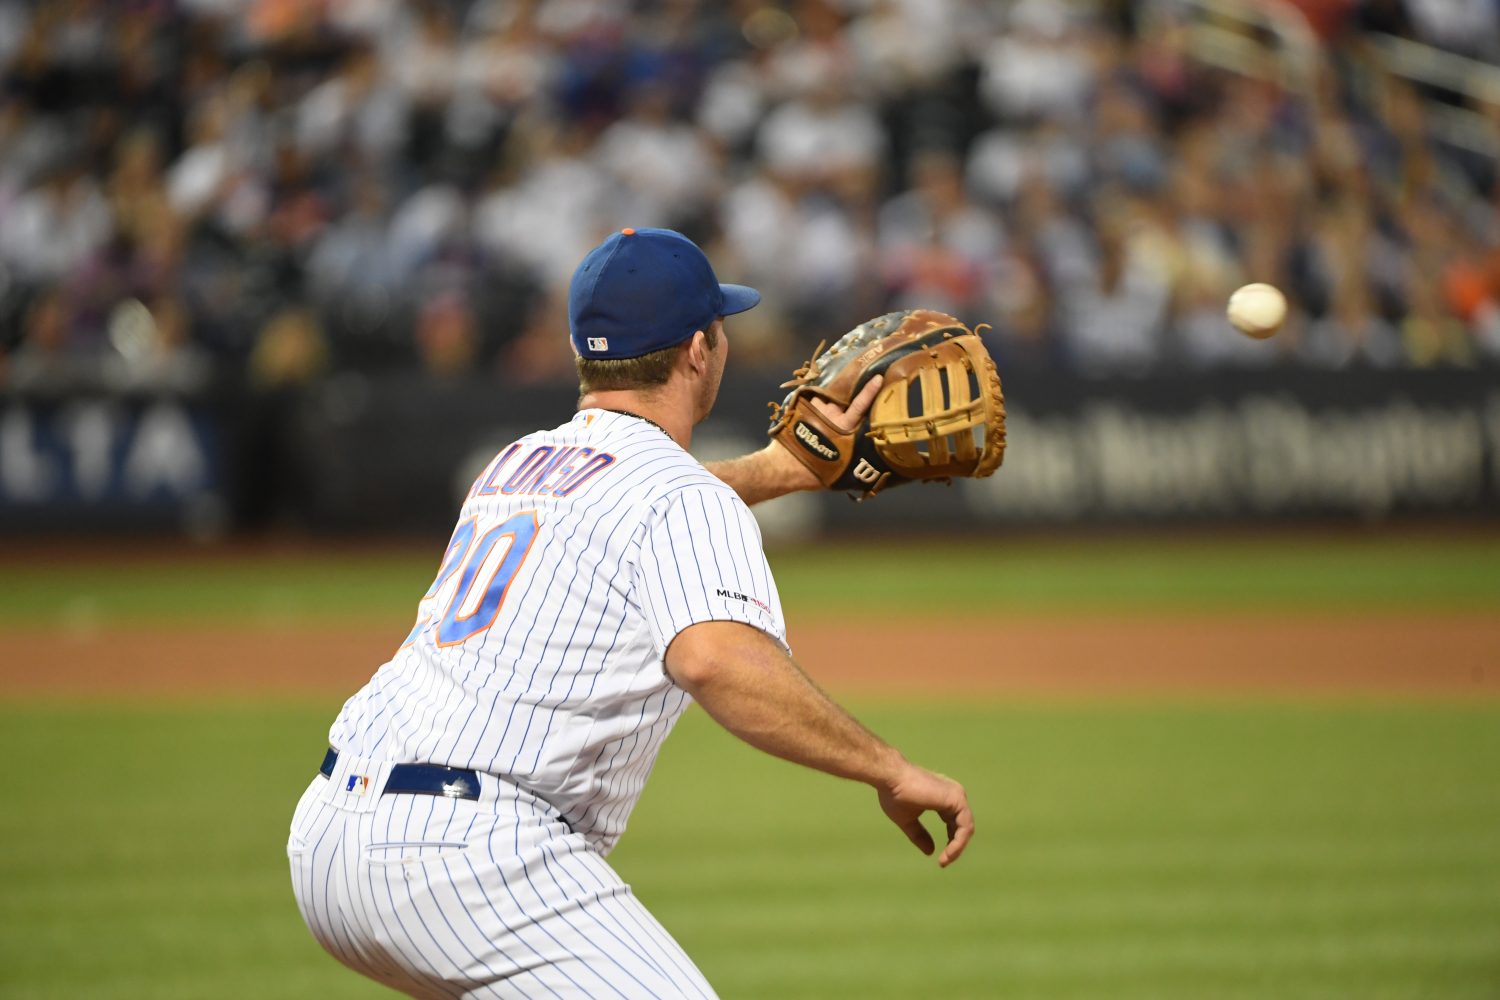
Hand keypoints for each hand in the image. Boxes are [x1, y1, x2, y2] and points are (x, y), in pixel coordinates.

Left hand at [766, 375, 884, 490]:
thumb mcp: (842, 468)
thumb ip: (855, 457)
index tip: (878, 378)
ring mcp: (815, 410)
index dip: (870, 391)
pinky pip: (814, 404)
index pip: (861, 404)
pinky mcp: (802, 411)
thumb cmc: (814, 473)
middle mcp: (831, 414)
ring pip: (827, 401)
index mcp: (844, 427)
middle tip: (847, 404)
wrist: (784, 468)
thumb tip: (865, 460)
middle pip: (843, 400)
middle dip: (846, 401)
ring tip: (826, 416)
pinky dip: (816, 408)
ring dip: (829, 406)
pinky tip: (814, 416)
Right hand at [877, 760, 973, 867]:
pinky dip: (958, 843)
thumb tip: (931, 852)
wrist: (890, 778)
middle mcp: (954, 795)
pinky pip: (965, 827)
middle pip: (962, 827)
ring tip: (945, 860)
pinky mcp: (956, 799)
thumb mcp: (907, 820)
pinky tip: (948, 853)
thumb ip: (920, 835)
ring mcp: (957, 796)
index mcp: (944, 798)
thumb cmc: (894, 794)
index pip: (955, 824)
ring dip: (957, 848)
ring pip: (966, 829)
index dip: (950, 842)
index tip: (940, 859)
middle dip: (955, 847)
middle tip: (944, 862)